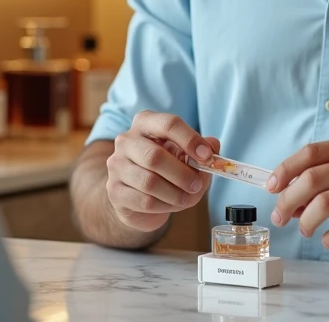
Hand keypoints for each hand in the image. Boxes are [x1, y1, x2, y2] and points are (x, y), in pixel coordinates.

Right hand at [105, 111, 219, 232]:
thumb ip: (202, 149)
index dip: (190, 140)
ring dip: (176, 194)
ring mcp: (117, 165)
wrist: (137, 195)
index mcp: (146, 122)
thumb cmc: (164, 168)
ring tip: (187, 198)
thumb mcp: (185, 154)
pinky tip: (171, 204)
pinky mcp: (115, 191)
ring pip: (150, 183)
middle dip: (183, 174)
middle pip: (155, 156)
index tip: (207, 157)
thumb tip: (213, 146)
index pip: (168, 124)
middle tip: (197, 185)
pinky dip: (165, 206)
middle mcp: (127, 140)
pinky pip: (145, 202)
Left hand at [267, 135, 328, 249]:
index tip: (271, 188)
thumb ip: (323, 181)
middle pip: (311, 179)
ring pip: (323, 204)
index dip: (285, 170)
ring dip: (306, 221)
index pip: (309, 153)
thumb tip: (288, 201)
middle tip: (279, 216)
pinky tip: (328, 239)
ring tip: (305, 230)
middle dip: (288, 200)